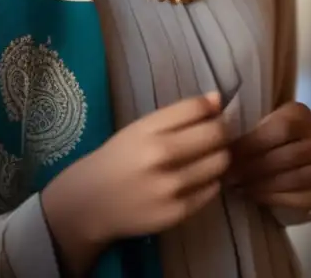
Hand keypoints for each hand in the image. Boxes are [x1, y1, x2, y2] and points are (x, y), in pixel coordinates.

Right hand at [42, 93, 229, 274]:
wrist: (89, 204)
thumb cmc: (118, 159)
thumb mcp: (140, 129)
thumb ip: (180, 114)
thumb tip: (218, 98)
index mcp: (148, 129)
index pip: (198, 108)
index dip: (211, 108)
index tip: (210, 114)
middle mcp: (160, 156)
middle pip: (216, 134)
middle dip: (220, 132)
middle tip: (212, 137)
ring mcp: (170, 187)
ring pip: (220, 162)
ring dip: (218, 157)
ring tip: (204, 159)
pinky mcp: (177, 212)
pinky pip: (213, 189)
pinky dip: (209, 181)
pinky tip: (194, 180)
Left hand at [229, 101, 310, 211]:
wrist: (303, 156)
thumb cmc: (273, 137)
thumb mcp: (264, 124)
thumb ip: (250, 130)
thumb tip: (223, 143)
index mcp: (303, 114)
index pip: (281, 128)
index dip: (253, 143)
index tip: (228, 156)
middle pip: (287, 155)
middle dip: (254, 168)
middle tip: (229, 177)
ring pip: (294, 179)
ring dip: (262, 185)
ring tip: (238, 188)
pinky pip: (300, 198)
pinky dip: (273, 198)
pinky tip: (253, 196)